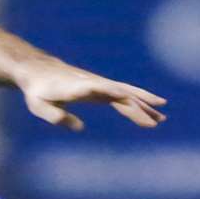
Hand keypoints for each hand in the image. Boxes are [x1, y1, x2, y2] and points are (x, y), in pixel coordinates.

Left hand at [17, 63, 166, 131]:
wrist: (38, 71)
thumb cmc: (37, 90)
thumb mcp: (40, 106)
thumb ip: (56, 116)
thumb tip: (80, 127)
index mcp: (81, 86)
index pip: (103, 89)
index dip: (117, 94)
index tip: (132, 103)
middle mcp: (95, 83)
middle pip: (121, 94)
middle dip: (139, 107)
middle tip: (156, 121)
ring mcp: (100, 85)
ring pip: (127, 94)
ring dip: (144, 105)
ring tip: (162, 117)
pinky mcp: (102, 89)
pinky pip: (123, 97)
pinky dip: (137, 104)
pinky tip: (148, 113)